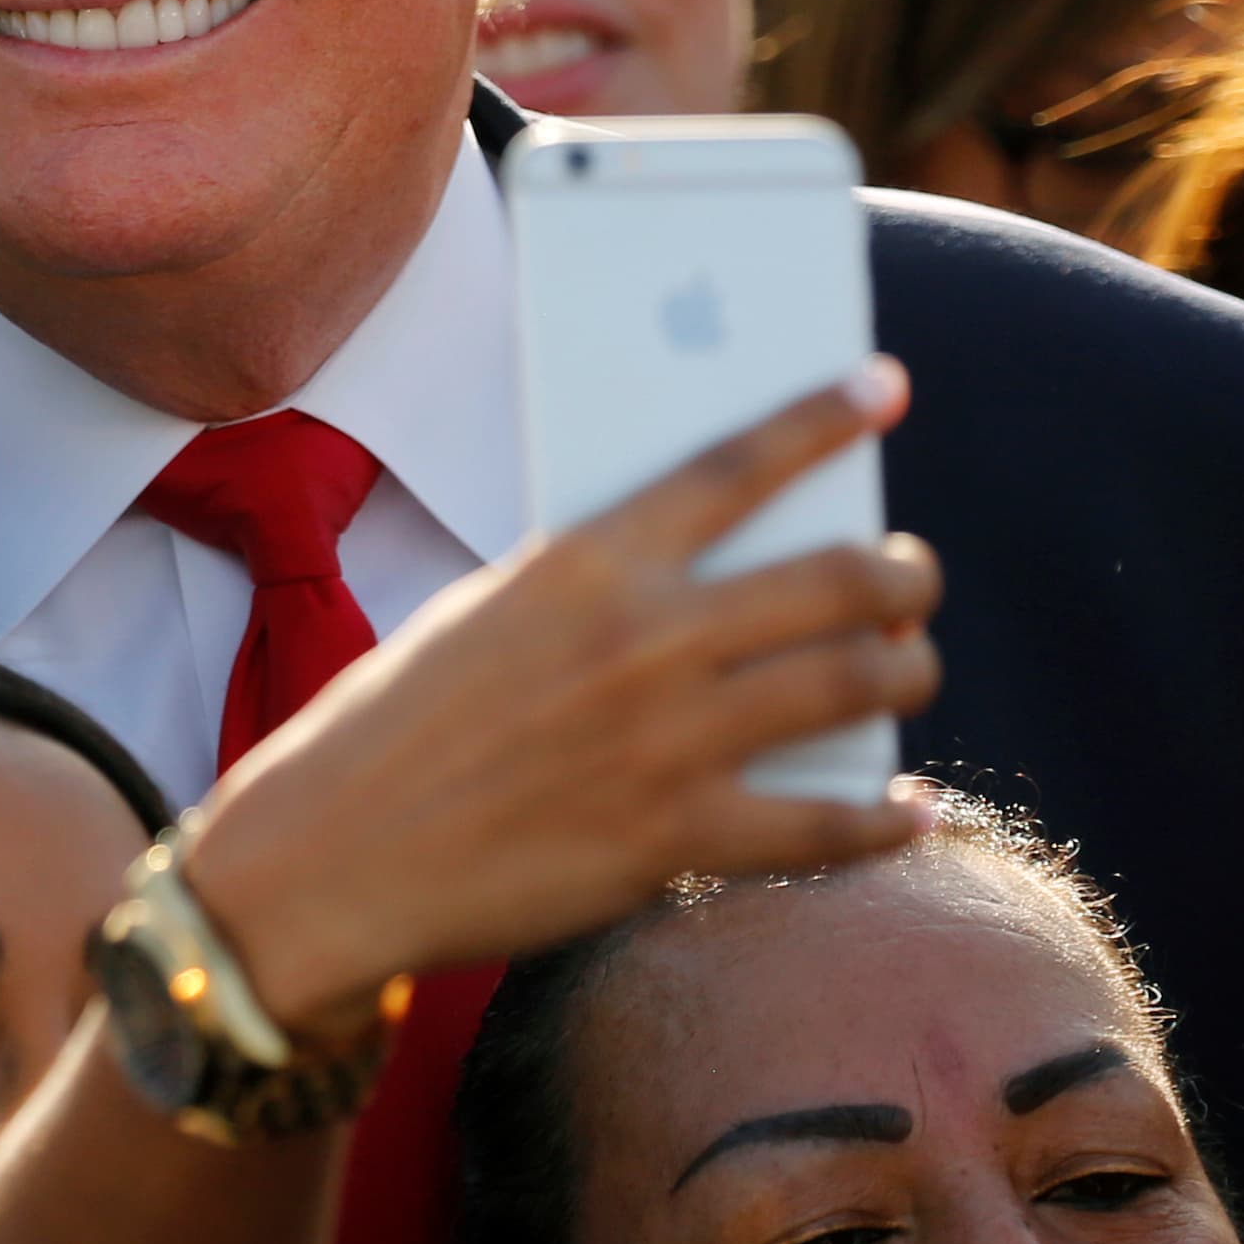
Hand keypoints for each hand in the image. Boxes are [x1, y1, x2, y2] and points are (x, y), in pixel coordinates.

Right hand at [178, 363, 941, 1022]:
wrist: (332, 855)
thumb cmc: (391, 726)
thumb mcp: (483, 615)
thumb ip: (591, 593)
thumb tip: (706, 589)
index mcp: (582, 563)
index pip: (732, 467)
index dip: (820, 418)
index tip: (884, 388)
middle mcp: (642, 640)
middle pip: (834, 579)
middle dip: (902, 572)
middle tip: (912, 574)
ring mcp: (669, 742)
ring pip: (855, 685)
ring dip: (906, 671)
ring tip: (906, 666)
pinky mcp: (677, 841)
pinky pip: (828, 825)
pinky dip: (887, 818)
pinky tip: (912, 808)